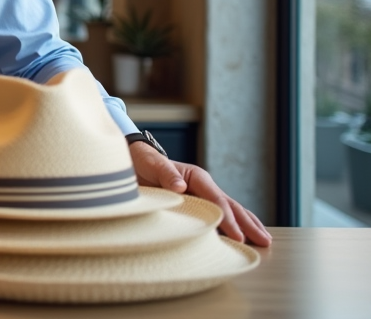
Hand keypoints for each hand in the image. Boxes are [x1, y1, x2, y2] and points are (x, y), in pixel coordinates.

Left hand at [129, 142, 271, 246]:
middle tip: (265, 241)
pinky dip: (232, 226)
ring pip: (230, 211)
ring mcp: (203, 195)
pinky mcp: (197, 203)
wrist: (135, 159)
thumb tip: (181, 187)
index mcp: (197, 177)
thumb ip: (167, 175)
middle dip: (248, 224)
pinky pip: (218, 215)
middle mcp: (204, 186)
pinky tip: (242, 237)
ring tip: (264, 240)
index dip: (228, 219)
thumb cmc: (144, 161)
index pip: (217, 200)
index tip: (238, 236)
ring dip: (247, 225)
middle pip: (231, 206)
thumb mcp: (152, 164)